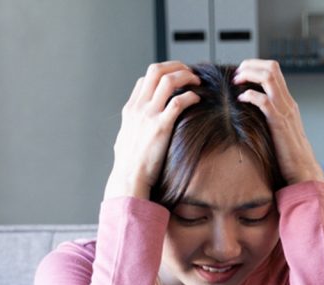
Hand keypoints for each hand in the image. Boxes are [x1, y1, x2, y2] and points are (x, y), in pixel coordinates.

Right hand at [104, 62, 200, 200]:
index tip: (177, 79)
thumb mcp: (125, 139)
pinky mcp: (161, 126)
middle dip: (176, 66)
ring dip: (186, 76)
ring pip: (168, 80)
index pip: (145, 79)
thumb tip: (139, 127)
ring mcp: (149, 115)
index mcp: (130, 109)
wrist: (129, 178)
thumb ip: (133, 127)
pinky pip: (179, 101)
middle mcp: (138, 107)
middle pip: (156, 70)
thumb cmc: (129, 165)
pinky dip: (191, 96)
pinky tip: (198, 99)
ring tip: (198, 81)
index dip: (163, 74)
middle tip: (190, 72)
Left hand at [233, 59, 323, 185]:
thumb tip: (250, 112)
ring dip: (249, 75)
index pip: (274, 71)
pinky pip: (264, 101)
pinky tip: (240, 99)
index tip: (240, 74)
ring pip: (269, 78)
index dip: (256, 66)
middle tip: (235, 75)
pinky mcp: (279, 123)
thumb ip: (270, 117)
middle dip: (250, 65)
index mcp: (288, 102)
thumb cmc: (288, 155)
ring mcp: (285, 111)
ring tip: (236, 82)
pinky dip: (250, 95)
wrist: (302, 170)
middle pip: (272, 68)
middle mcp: (288, 103)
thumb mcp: (279, 130)